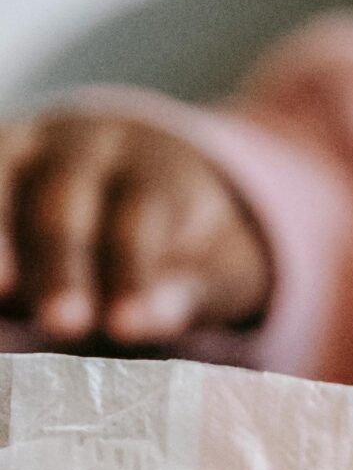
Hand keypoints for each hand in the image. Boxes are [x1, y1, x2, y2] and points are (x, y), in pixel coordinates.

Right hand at [0, 112, 271, 346]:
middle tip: (64, 322)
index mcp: (155, 164)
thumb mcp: (215, 263)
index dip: (132, 272)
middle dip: (61, 263)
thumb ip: (185, 292)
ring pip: (2, 178)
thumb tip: (140, 323)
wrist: (149, 171)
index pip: (142, 215)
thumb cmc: (191, 239)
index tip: (125, 326)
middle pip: (65, 198)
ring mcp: (28, 145)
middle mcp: (86, 142)